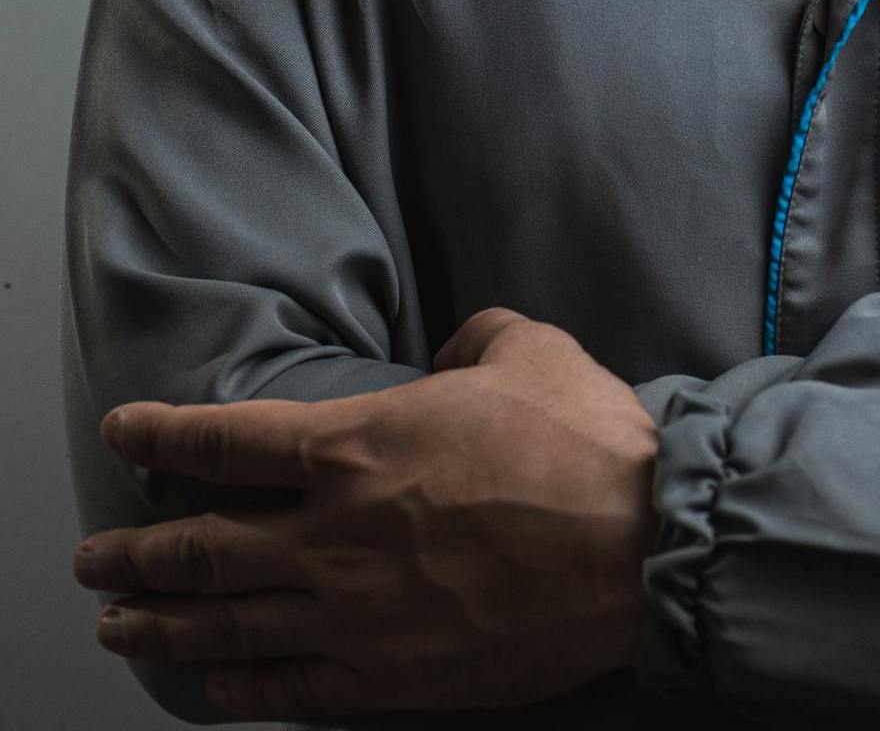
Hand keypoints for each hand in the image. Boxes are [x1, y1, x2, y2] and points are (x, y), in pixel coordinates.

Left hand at [72, 308, 658, 719]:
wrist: (639, 549)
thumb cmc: (585, 445)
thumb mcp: (526, 347)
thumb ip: (471, 339)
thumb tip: (453, 353)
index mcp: (360, 444)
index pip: (227, 440)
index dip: (163, 434)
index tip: (123, 432)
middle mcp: (335, 534)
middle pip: (200, 548)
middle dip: (133, 551)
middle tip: (92, 557)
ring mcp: (356, 613)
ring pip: (226, 623)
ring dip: (160, 623)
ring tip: (116, 623)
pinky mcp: (391, 675)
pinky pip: (287, 688)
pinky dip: (236, 685)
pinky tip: (209, 681)